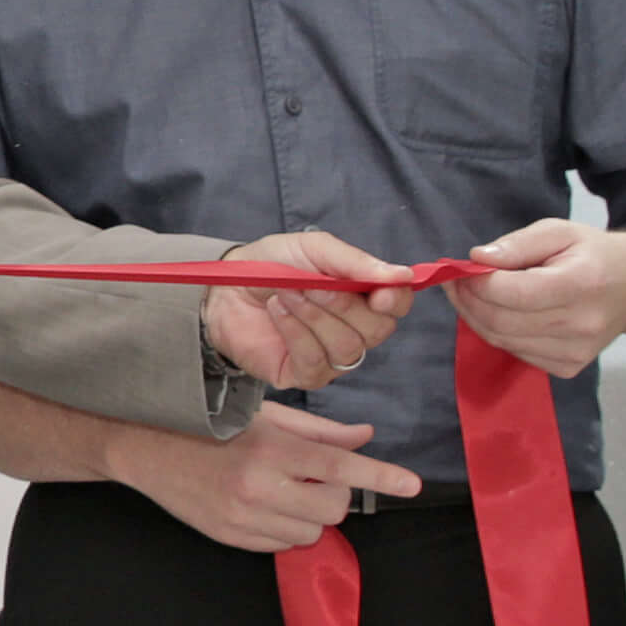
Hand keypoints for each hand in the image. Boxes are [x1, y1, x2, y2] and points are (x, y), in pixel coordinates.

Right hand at [108, 399, 422, 552]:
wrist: (146, 446)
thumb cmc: (210, 423)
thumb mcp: (266, 417)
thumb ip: (320, 432)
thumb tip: (366, 437)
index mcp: (272, 449)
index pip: (342, 468)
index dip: (382, 476)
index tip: (412, 484)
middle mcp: (260, 486)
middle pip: (334, 507)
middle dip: (333, 494)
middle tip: (312, 478)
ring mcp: (243, 516)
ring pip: (312, 531)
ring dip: (310, 513)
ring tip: (283, 491)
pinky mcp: (230, 536)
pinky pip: (282, 544)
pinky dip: (285, 528)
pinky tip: (263, 505)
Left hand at [209, 228, 415, 388]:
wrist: (224, 288)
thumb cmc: (271, 265)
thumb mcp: (313, 249)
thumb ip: (355, 262)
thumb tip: (402, 275)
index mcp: (363, 296)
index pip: (398, 306)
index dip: (395, 301)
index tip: (379, 294)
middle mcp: (354, 329)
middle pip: (377, 330)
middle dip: (342, 304)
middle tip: (309, 284)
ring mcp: (332, 356)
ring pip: (347, 347)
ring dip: (314, 316)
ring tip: (285, 295)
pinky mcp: (305, 375)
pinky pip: (316, 362)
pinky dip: (296, 333)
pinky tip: (278, 312)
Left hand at [448, 214, 625, 377]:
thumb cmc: (593, 255)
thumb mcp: (558, 231)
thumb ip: (517, 244)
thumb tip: (477, 259)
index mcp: (582, 284)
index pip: (512, 293)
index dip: (477, 283)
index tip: (461, 270)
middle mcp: (582, 324)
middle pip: (501, 321)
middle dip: (468, 301)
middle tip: (456, 283)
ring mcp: (577, 352)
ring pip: (502, 340)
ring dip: (476, 317)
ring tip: (473, 294)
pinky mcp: (569, 367)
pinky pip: (516, 352)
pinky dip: (499, 333)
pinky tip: (503, 313)